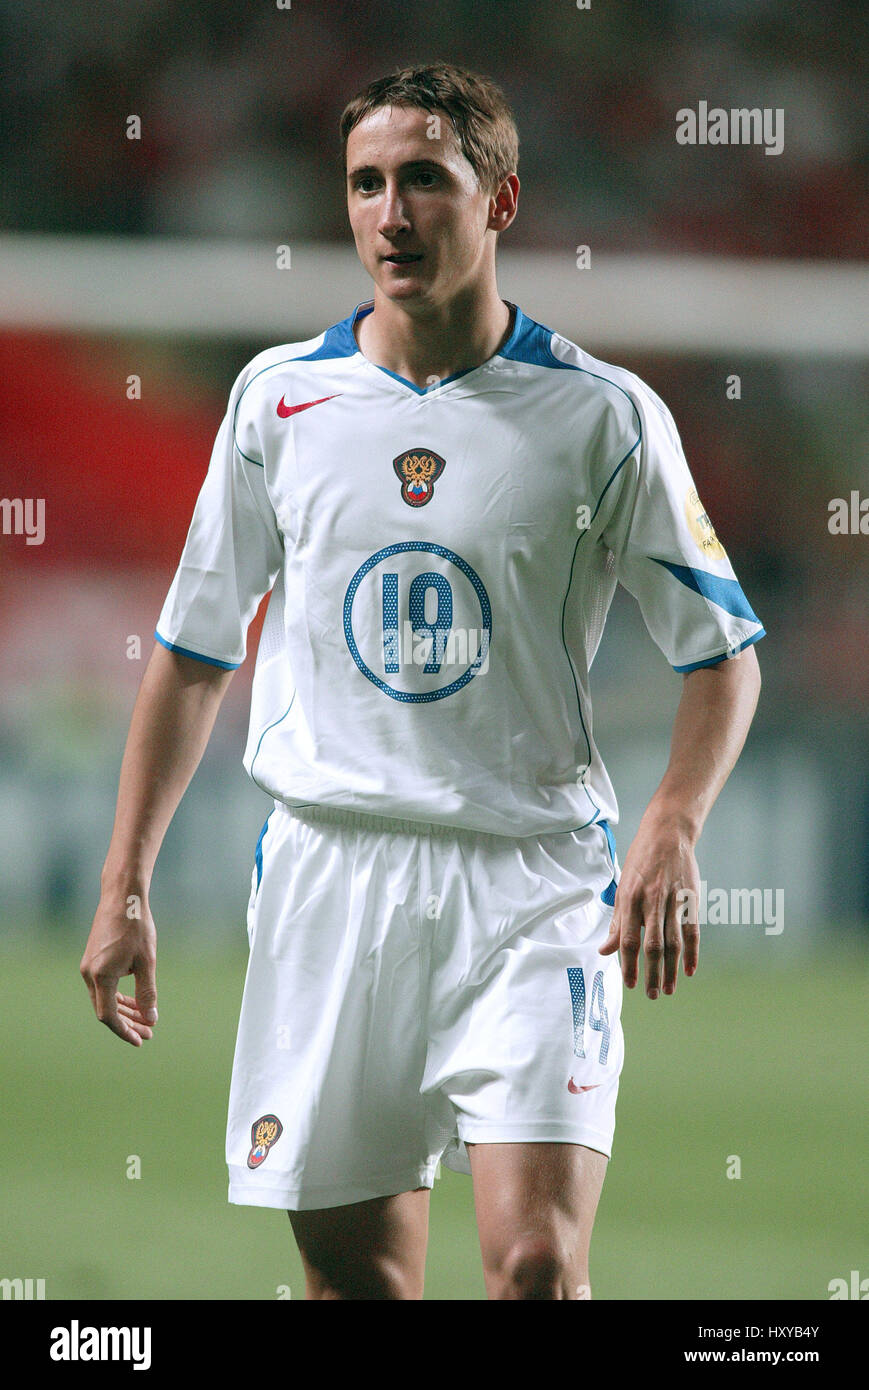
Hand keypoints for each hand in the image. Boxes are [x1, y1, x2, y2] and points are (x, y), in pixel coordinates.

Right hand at [80, 893, 157, 1045]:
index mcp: (100, 976)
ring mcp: (89, 967)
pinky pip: (104, 987)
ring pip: (105, 999)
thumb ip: (147, 993)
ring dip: (125, 1011)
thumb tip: (151, 1019)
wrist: (122, 898)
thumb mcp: (147, 962)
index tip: (141, 1039)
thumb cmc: (136, 927)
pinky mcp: (93, 960)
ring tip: (145, 1020)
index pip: (108, 1016)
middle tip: (148, 1033)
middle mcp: (89, 974)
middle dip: (128, 1023)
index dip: (125, 1031)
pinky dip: (119, 996)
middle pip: (106, 1010)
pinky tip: (134, 1001)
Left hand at [598, 818, 699, 997]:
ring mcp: (674, 900)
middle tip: (652, 995)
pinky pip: (693, 931)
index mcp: (630, 899)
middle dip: (652, 973)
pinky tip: (689, 970)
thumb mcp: (622, 887)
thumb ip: (617, 921)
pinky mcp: (691, 899)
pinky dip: (693, 953)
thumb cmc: (640, 861)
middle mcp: (652, 901)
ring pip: (674, 943)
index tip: (630, 984)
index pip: (628, 939)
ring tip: (669, 989)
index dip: (628, 964)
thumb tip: (605, 950)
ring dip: (672, 969)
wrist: (668, 834)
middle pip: (653, 945)